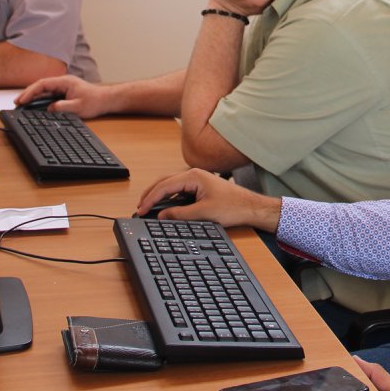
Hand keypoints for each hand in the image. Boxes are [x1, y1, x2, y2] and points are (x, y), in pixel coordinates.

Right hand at [16, 75, 107, 117]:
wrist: (106, 100)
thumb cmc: (95, 101)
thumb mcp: (78, 107)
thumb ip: (63, 107)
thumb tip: (49, 109)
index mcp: (65, 82)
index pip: (43, 84)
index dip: (31, 91)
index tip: (22, 99)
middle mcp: (63, 82)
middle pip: (41, 86)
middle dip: (28, 93)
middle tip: (17, 102)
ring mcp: (63, 87)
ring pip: (44, 90)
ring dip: (33, 97)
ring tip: (22, 104)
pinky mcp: (64, 93)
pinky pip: (49, 95)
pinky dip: (40, 100)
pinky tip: (34, 106)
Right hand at [136, 168, 281, 231]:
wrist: (250, 207)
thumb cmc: (232, 207)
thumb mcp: (203, 213)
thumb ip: (180, 214)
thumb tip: (161, 215)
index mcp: (193, 176)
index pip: (165, 186)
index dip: (151, 198)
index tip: (141, 209)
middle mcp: (193, 174)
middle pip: (165, 182)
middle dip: (151, 194)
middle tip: (140, 207)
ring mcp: (197, 179)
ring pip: (171, 185)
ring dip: (159, 195)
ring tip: (148, 206)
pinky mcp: (200, 186)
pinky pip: (179, 189)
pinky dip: (169, 197)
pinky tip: (164, 205)